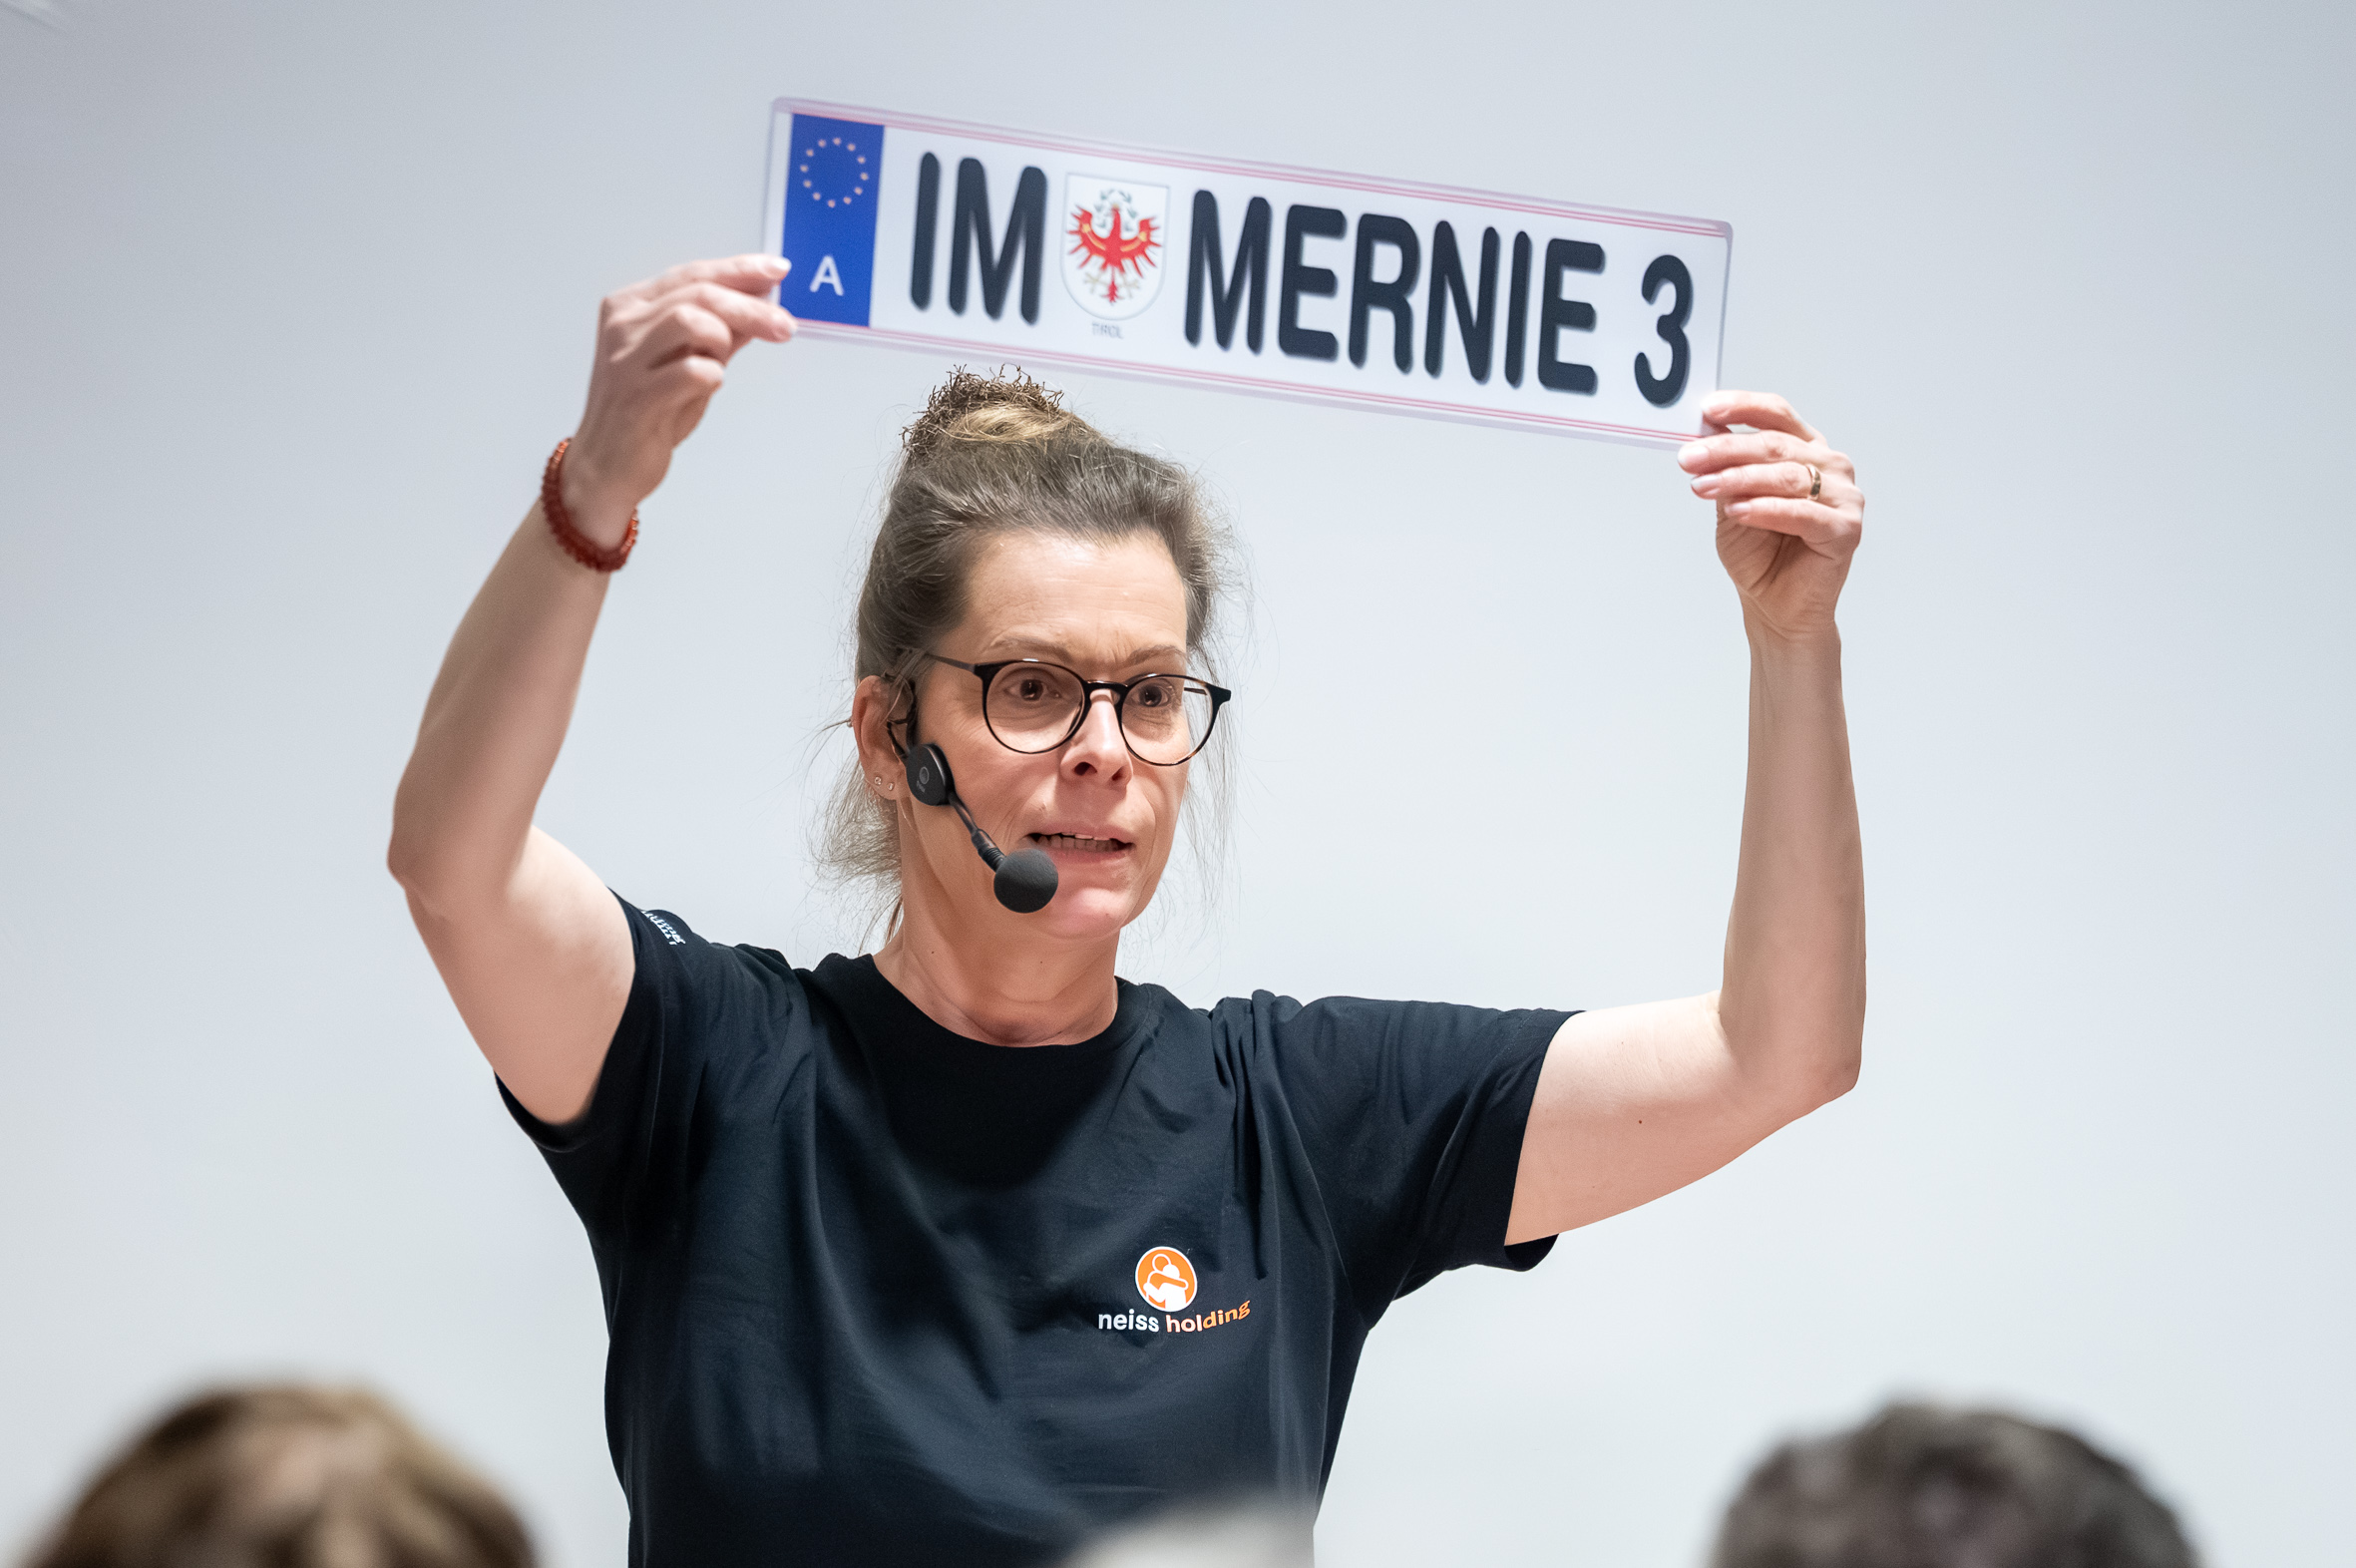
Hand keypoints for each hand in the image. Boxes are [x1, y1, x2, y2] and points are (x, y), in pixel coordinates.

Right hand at [562, 255, 795, 538]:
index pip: (693, 275)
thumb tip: (760, 303)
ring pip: (691, 322)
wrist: (606, 465)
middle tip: (783, 325)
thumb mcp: (686, 362)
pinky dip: (713, 376)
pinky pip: (692, 372)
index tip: (776, 270)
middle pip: (698, 294)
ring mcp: (626, 360)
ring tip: (722, 364)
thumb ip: (720, 331)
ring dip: (724, 340)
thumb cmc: (645, 413)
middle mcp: (623, 326)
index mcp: (630, 307)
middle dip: (750, 307)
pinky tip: (709, 386)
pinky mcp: (637, 397)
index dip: (739, 270)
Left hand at [1678, 391, 1863, 644]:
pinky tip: (1738, 511)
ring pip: (1787, 477)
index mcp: (1807, 450)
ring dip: (1739, 479)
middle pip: (1776, 446)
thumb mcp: (1732, 502)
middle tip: (1689, 458)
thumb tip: (1704, 434)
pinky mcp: (1846, 529)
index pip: (1777, 415)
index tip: (1708, 409)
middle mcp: (1830, 467)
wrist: (1774, 606)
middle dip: (1726, 451)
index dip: (1743, 407)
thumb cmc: (1759, 554)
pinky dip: (1766, 509)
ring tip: (1702, 487)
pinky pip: (1802, 513)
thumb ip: (1725, 470)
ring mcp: (1844, 497)